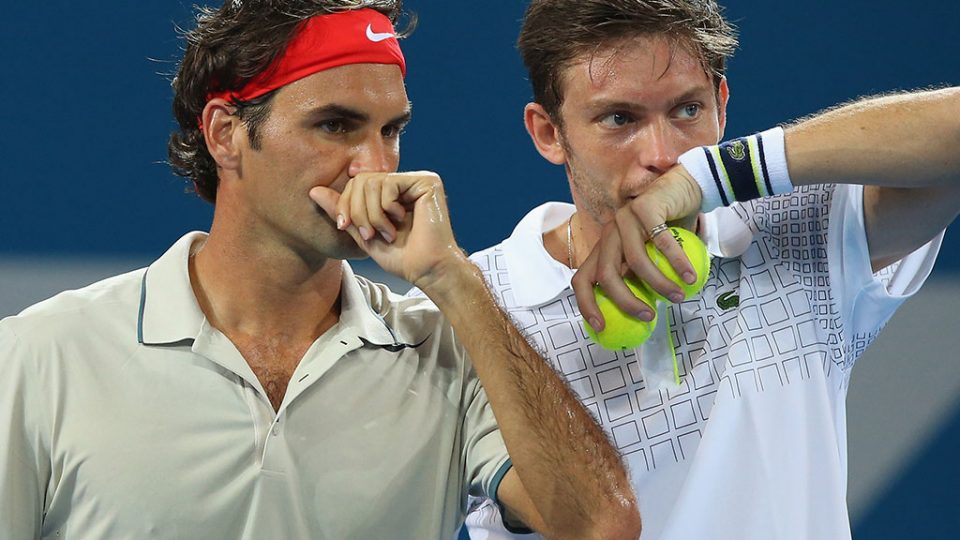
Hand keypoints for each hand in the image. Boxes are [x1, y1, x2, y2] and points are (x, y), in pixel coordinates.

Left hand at [309, 171, 462, 285]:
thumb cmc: (401, 257)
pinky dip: (386, 208)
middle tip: (368, 234)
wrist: (426, 270)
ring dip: (372, 214)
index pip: (355, 183)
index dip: (344, 204)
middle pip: (361, 180)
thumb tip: (313, 191)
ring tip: (385, 233)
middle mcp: (405, 182)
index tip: (344, 227)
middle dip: (357, 210)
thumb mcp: (362, 234)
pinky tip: (400, 222)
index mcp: (392, 192)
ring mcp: (416, 180)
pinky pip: (388, 184)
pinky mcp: (427, 182)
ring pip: (372, 182)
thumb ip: (342, 212)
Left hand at [572, 164, 702, 331]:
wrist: (686, 189)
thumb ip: (642, 280)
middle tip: (649, 317)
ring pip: (635, 260)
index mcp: (603, 248)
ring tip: (679, 297)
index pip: (582, 279)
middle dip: (625, 302)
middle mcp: (608, 233)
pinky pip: (661, 242)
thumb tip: (645, 318)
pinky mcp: (644, 207)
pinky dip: (677, 262)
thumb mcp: (651, 258)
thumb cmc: (670, 229)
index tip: (602, 327)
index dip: (586, 305)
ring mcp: (624, 218)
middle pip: (605, 274)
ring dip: (658, 284)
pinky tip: (690, 277)